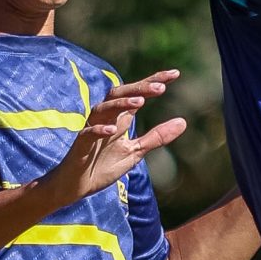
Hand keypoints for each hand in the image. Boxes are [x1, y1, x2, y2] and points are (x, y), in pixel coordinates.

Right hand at [38, 71, 186, 209]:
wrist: (77, 185)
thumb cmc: (103, 165)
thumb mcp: (136, 151)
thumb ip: (157, 137)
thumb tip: (183, 121)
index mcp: (120, 118)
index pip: (137, 94)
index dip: (153, 81)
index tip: (175, 74)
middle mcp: (106, 119)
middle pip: (119, 94)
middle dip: (139, 88)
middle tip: (161, 87)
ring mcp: (92, 130)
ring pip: (103, 109)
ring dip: (120, 104)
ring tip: (139, 103)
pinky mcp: (81, 145)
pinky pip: (88, 133)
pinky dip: (99, 130)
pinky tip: (113, 130)